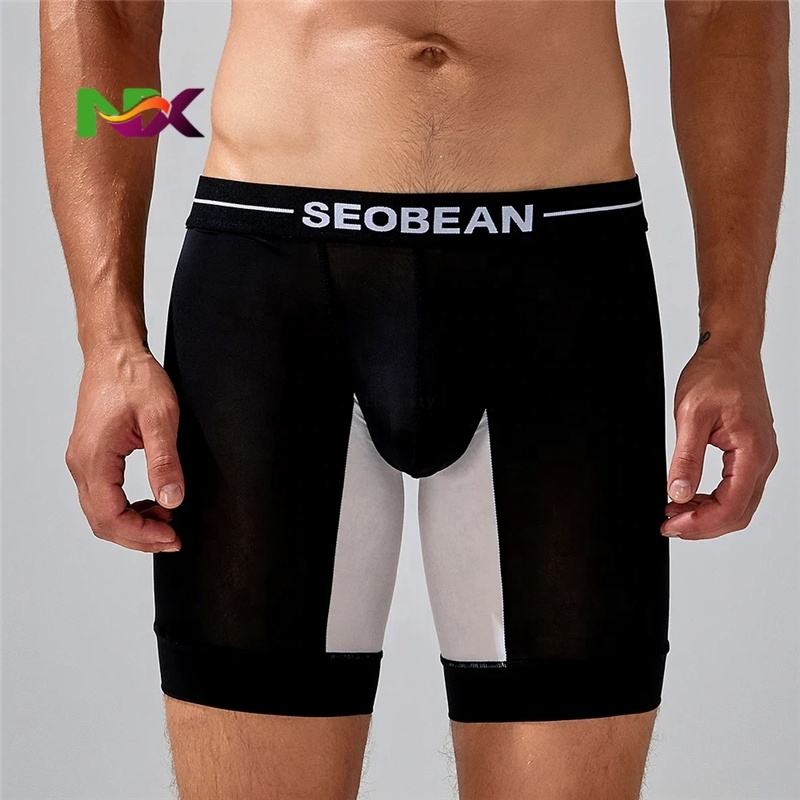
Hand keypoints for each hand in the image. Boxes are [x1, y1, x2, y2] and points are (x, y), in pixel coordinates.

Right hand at [65, 343, 184, 552]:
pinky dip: (127, 507)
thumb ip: (165, 462)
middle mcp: (82, 463)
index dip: (141, 535)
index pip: (110, 516)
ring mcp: (84, 460)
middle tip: (173, 538)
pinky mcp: (92, 456)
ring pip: (101, 511)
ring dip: (133, 524)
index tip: (172, 538)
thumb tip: (172, 500)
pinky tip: (152, 502)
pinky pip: (103, 495)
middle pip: (102, 521)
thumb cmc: (134, 378)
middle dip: (138, 537)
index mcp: (95, 457)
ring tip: (167, 520)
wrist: (116, 353)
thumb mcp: (161, 418)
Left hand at [662, 339, 777, 539]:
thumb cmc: (715, 375)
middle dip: (702, 525)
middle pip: (738, 513)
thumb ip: (686, 457)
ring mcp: (759, 457)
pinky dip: (713, 500)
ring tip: (673, 511)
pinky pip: (737, 489)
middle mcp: (763, 458)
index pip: (731, 506)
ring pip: (738, 504)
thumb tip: (678, 493)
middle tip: (668, 524)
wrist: (730, 351)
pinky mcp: (750, 453)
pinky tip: (688, 497)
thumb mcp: (690, 415)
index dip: (700, 524)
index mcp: (752, 451)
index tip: (670, 525)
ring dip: (707, 515)